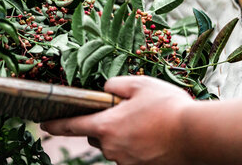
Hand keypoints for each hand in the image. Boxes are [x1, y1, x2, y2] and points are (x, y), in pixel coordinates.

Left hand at [41, 76, 194, 164]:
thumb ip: (115, 85)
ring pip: (116, 147)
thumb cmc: (167, 107)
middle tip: (125, 112)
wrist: (198, 135)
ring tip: (147, 123)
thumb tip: (105, 90)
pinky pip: (131, 155)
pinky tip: (154, 135)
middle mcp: (112, 148)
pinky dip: (137, 146)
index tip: (43, 124)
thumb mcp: (139, 84)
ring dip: (123, 135)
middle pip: (98, 136)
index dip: (55, 125)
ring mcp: (127, 162)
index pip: (72, 125)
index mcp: (106, 126)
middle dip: (105, 125)